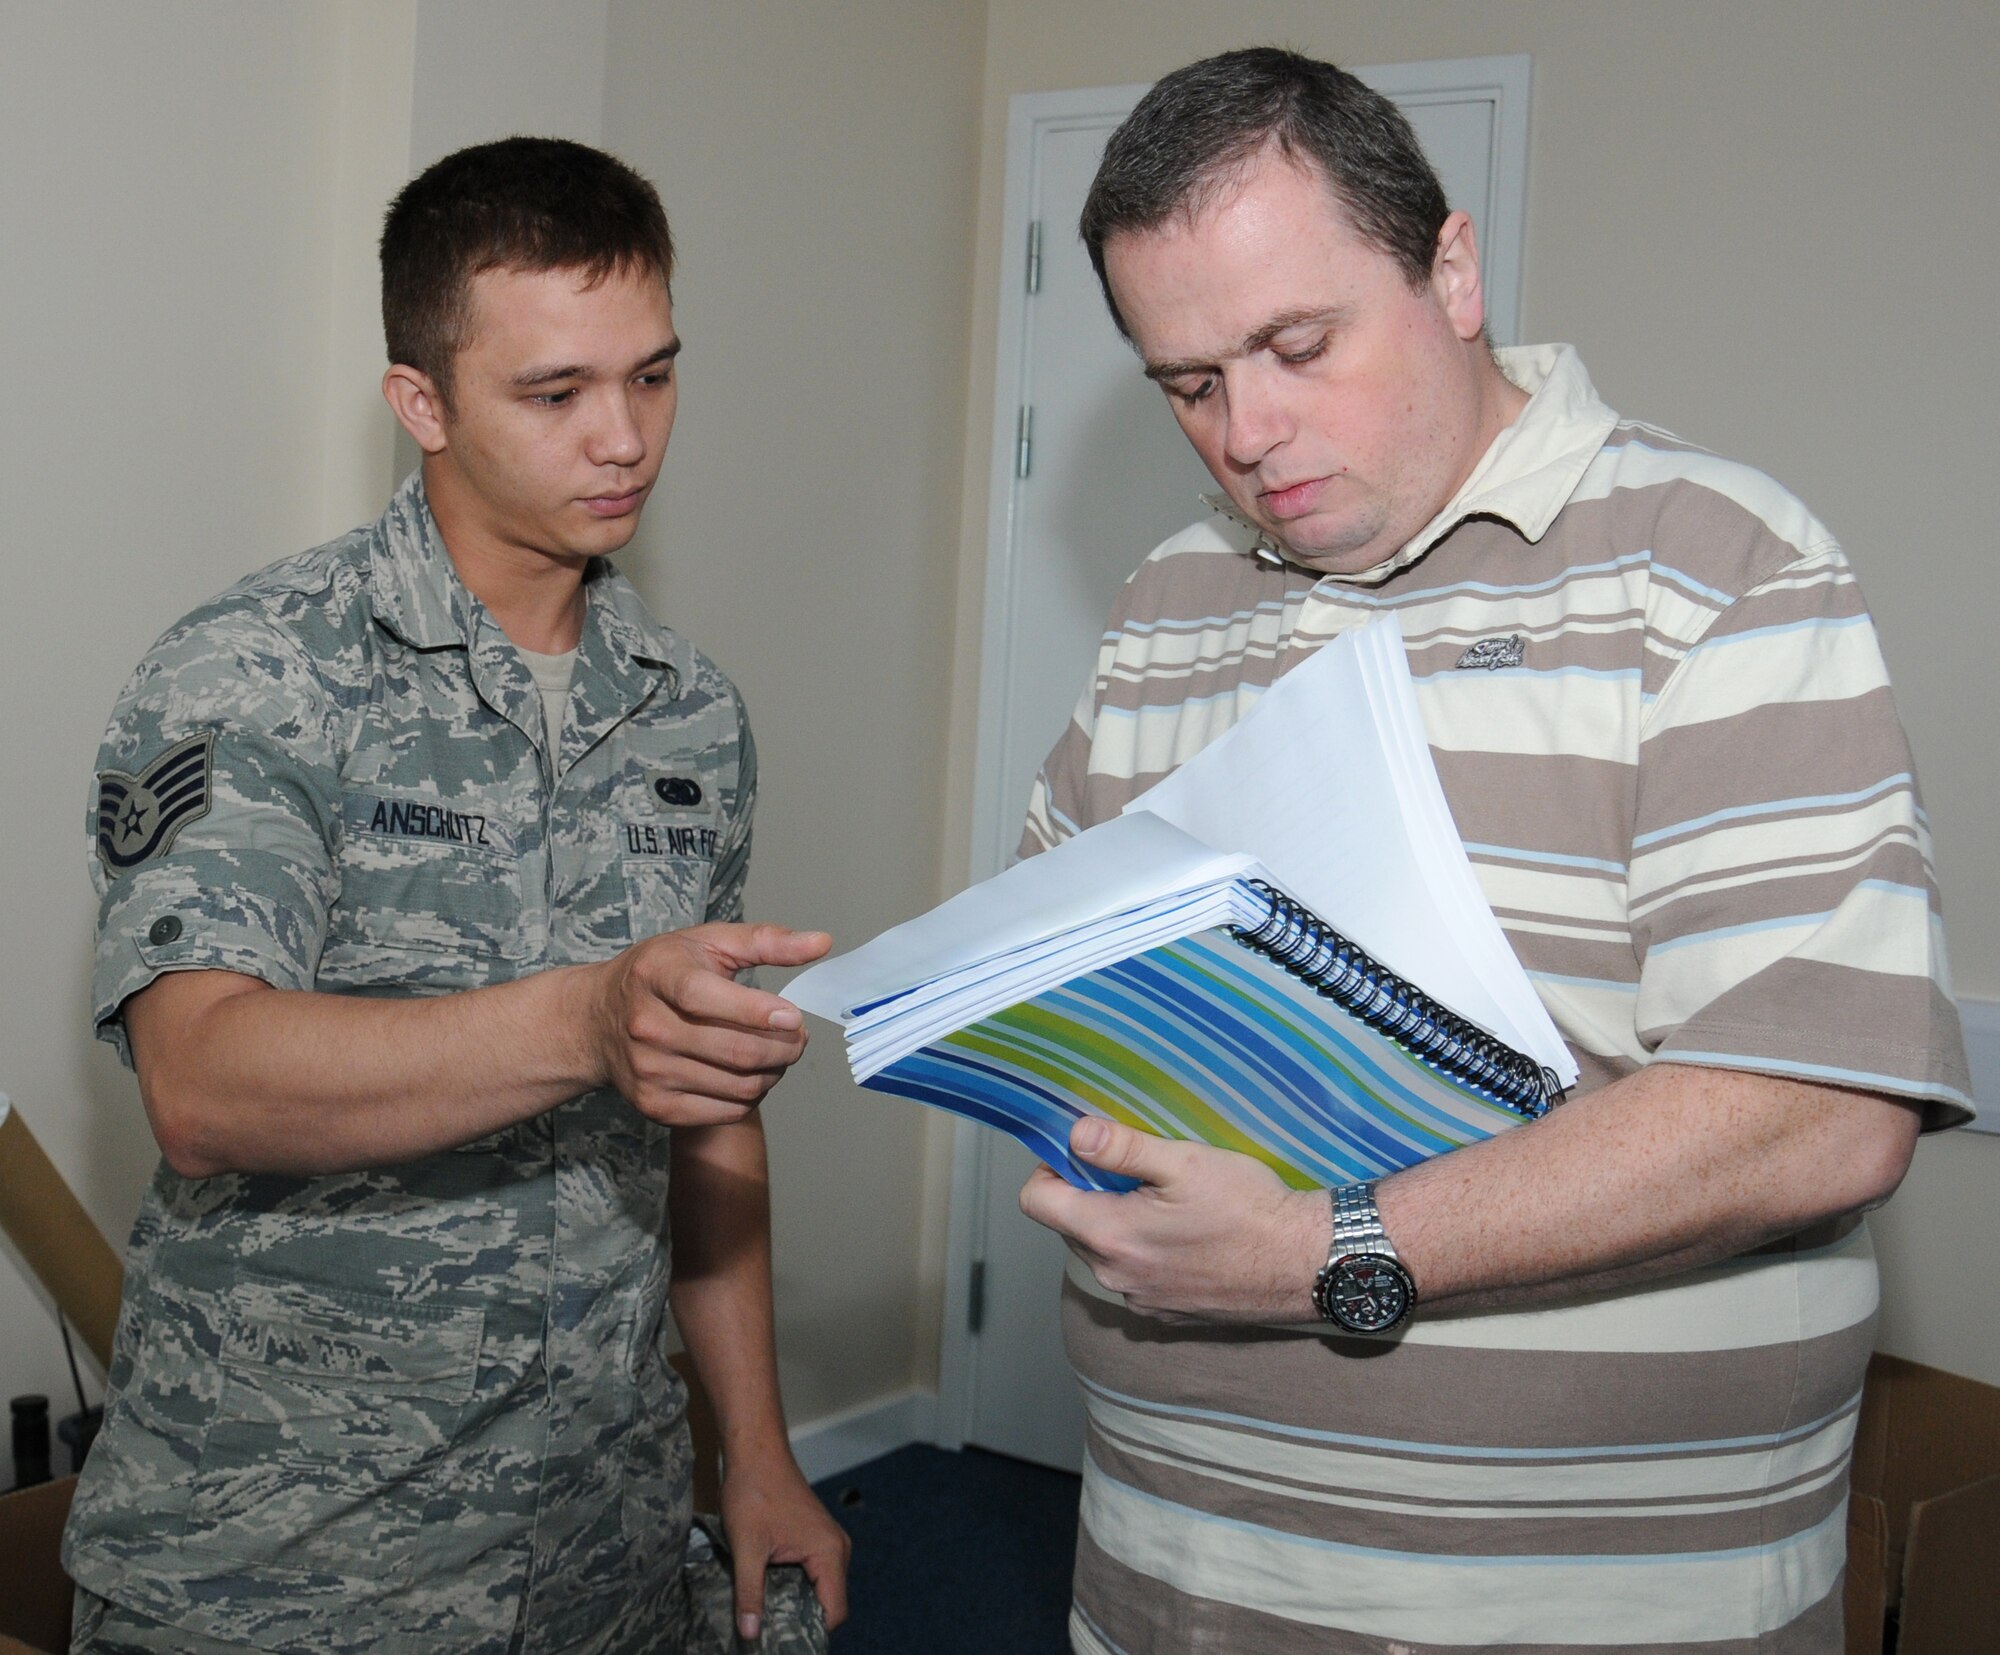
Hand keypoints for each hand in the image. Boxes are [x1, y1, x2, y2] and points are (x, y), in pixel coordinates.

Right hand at [582, 922, 830, 1125]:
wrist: (597, 1020)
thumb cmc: (661, 973)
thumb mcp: (706, 942)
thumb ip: (766, 941)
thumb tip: (822, 942)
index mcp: (657, 975)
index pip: (705, 998)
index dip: (757, 1012)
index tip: (794, 1015)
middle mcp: (647, 1026)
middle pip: (735, 1051)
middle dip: (785, 1047)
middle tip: (798, 1036)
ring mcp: (649, 1071)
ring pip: (740, 1086)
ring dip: (775, 1072)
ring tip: (777, 1053)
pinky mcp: (655, 1106)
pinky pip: (727, 1111)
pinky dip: (754, 1096)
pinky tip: (752, 1074)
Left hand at [719, 1451, 851, 1639]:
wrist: (756, 1453)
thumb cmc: (754, 1492)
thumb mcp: (747, 1548)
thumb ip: (750, 1594)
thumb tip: (750, 1634)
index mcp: (829, 1552)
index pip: (834, 1612)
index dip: (811, 1632)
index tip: (783, 1641)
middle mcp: (837, 1548)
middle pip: (830, 1603)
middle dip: (803, 1620)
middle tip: (770, 1631)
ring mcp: (829, 1542)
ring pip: (821, 1589)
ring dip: (798, 1603)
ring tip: (768, 1613)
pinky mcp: (817, 1538)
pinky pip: (815, 1574)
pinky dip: (797, 1587)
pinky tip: (771, 1590)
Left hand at [1018, 1116, 1326, 1322]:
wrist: (1306, 1262)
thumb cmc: (1249, 1209)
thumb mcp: (1185, 1162)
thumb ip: (1122, 1148)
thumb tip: (1075, 1134)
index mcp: (1111, 1236)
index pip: (1037, 1203)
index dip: (1051, 1169)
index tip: (1083, 1153)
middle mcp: (1116, 1276)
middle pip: (1069, 1226)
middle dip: (1090, 1194)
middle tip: (1136, 1171)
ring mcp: (1141, 1298)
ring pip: (1102, 1251)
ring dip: (1118, 1223)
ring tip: (1165, 1201)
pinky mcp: (1166, 1311)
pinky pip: (1134, 1274)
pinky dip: (1145, 1251)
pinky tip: (1185, 1233)